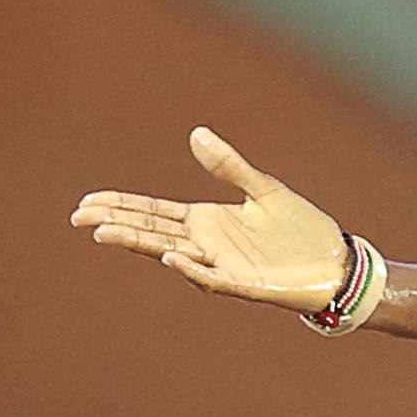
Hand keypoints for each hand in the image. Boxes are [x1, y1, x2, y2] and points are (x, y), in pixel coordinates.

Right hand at [71, 128, 348, 310]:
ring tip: (107, 233)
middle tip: (80, 218)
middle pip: (153, 232)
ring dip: (142, 244)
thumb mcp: (264, 189)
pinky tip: (173, 256)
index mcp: (208, 221)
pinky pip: (212, 277)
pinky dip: (192, 269)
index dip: (122, 206)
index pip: (154, 212)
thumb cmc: (300, 229)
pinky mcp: (245, 283)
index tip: (87, 202)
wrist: (336, 262)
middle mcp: (207, 244)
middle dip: (117, 224)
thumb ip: (229, 166)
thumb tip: (196, 133)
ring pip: (173, 254)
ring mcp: (223, 265)